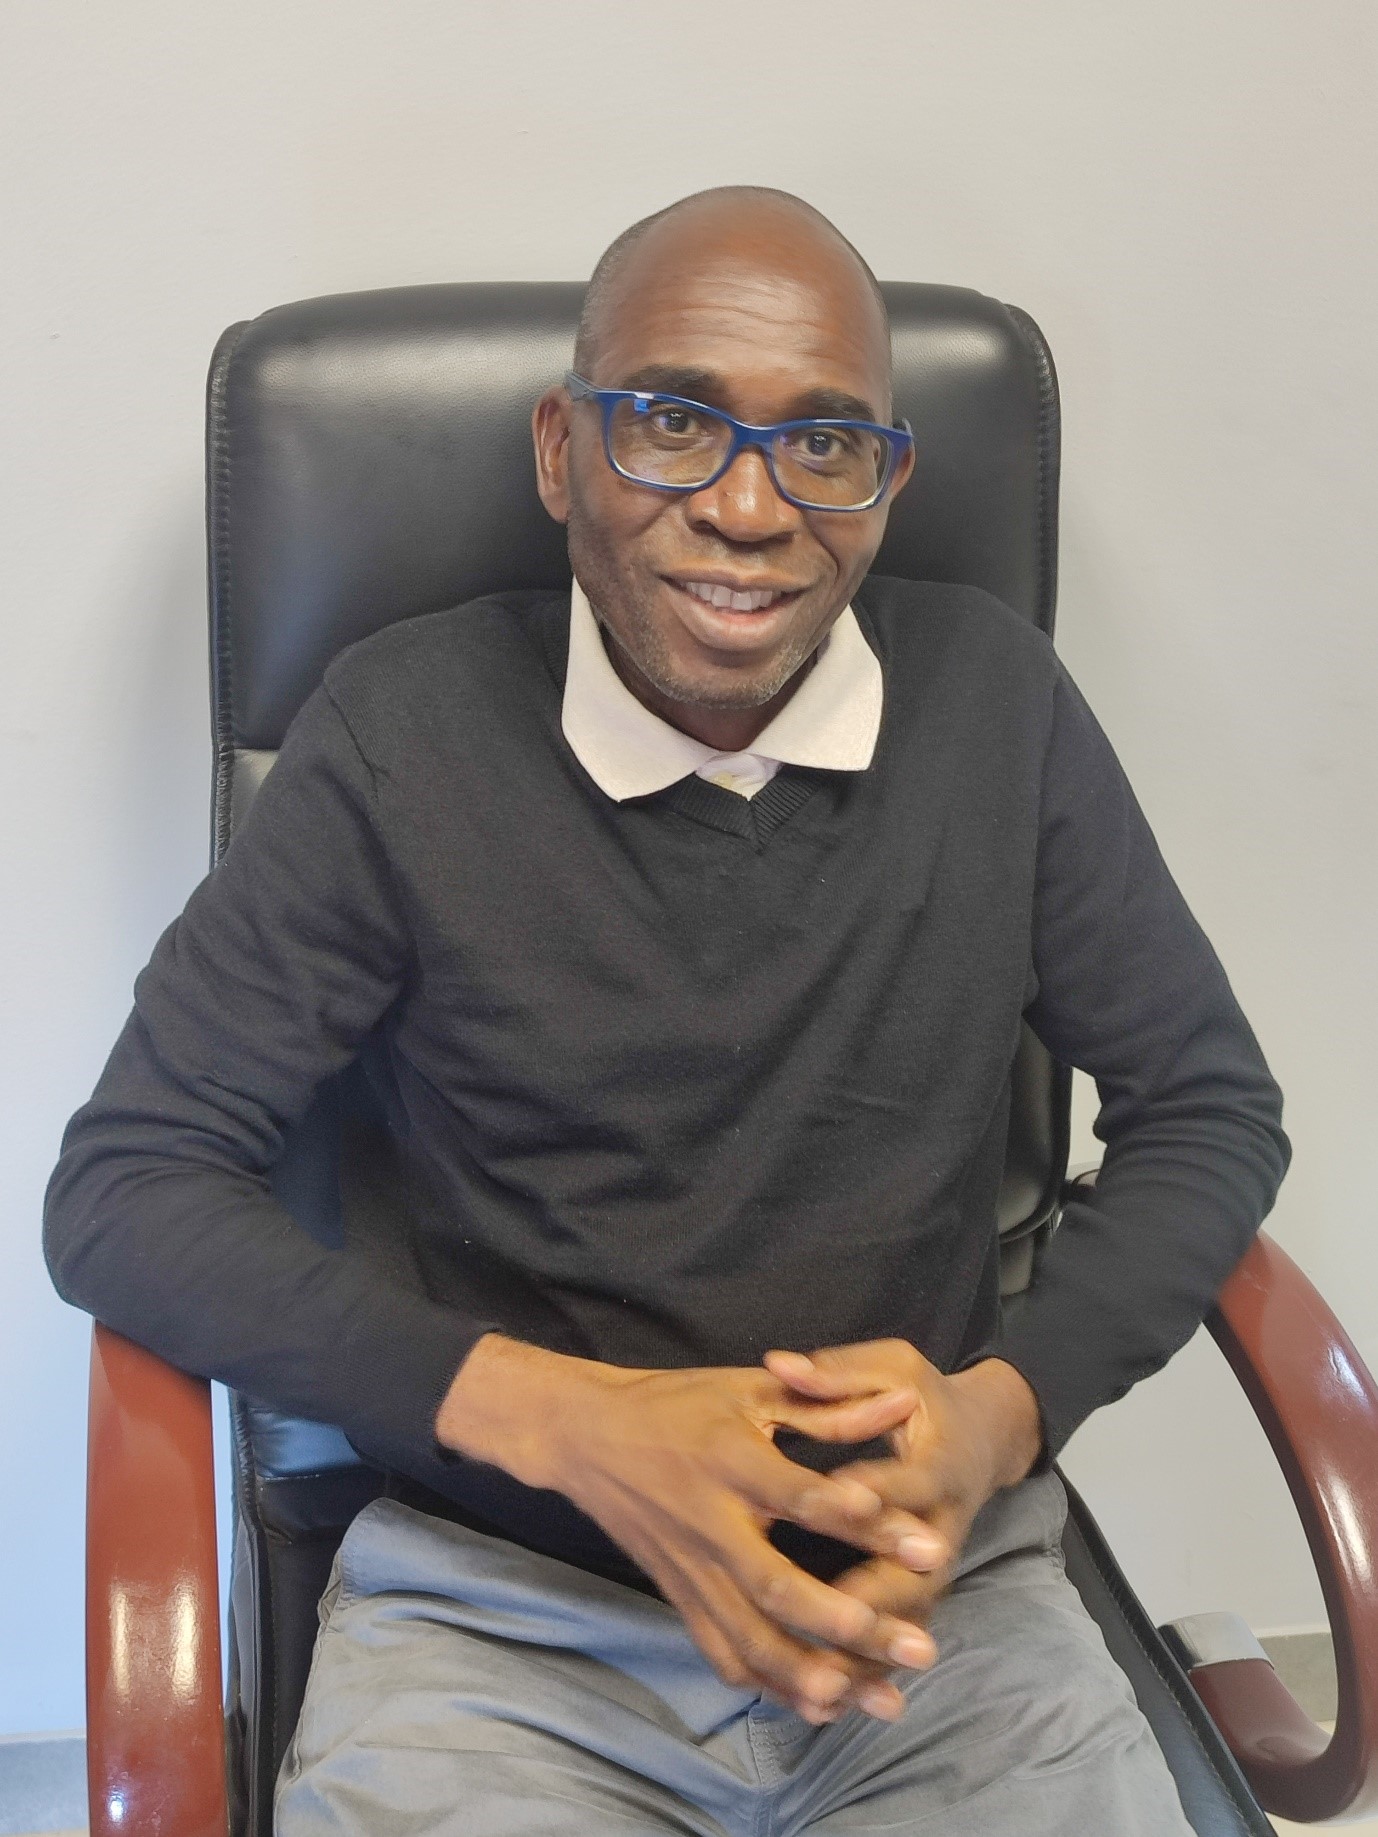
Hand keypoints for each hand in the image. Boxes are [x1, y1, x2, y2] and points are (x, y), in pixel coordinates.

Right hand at [436, 1335, 950, 1720]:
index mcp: (730, 1461)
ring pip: (753, 1639)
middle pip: (779, 1587)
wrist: (587, 1437)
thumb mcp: (750, 1391)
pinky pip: (725, 1655)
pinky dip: (771, 1687)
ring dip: (819, 1676)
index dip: (861, 1522)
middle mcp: (710, 1524)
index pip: (802, 1496)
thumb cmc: (677, 1405)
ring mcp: (691, 1570)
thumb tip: (903, 1402)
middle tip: (921, 1647)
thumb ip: (828, 1406)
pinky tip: (822, 1708)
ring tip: (884, 1699)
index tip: (925, 1544)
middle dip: (852, 1624)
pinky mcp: (680, 1598)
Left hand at [763, 1341, 1043, 1704]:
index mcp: (939, 1462)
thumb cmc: (926, 1395)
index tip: (835, 1498)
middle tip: (835, 1613)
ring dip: (872, 1652)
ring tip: (827, 1683)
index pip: (909, 1481)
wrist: (983, 1435)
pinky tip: (828, 1702)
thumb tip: (780, 1363)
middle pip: (917, 1571)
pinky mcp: (923, 1587)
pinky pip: (898, 1636)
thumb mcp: (893, 1367)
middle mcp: (944, 1522)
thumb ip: (839, 1372)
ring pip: (908, 1617)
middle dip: (878, 1595)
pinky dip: (869, 1670)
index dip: (875, 1491)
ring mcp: (936, 1563)